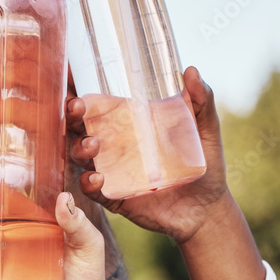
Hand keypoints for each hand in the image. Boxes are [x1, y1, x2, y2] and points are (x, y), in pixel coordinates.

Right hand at [71, 66, 229, 243]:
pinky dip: (89, 183)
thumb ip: (201, 101)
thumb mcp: (206, 130)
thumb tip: (191, 70)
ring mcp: (112, 171)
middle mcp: (115, 145)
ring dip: (79, 148)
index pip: (98, 105)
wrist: (207, 209)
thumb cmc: (205, 164)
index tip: (74, 83)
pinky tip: (98, 177)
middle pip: (80, 127)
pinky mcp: (114, 196)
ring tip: (92, 144)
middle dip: (72, 117)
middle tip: (77, 109)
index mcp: (130, 124)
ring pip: (81, 157)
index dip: (82, 95)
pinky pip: (93, 189)